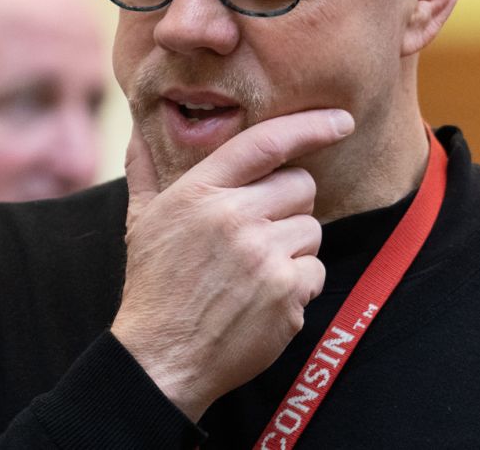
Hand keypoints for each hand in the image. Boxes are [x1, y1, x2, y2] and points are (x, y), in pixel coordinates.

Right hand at [109, 108, 353, 420]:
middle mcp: (233, 217)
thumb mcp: (142, 222)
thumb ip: (145, 170)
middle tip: (259, 233)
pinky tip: (265, 298)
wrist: (161, 359)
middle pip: (301, 185)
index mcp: (199, 192)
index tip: (341, 121)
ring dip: (293, 248)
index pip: (266, 142)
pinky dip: (298, 286)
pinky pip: (316, 270)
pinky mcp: (286, 292)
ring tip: (254, 271)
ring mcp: (263, 255)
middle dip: (289, 206)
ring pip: (312, 228)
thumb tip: (138, 128)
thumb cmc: (155, 288)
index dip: (310, 126)